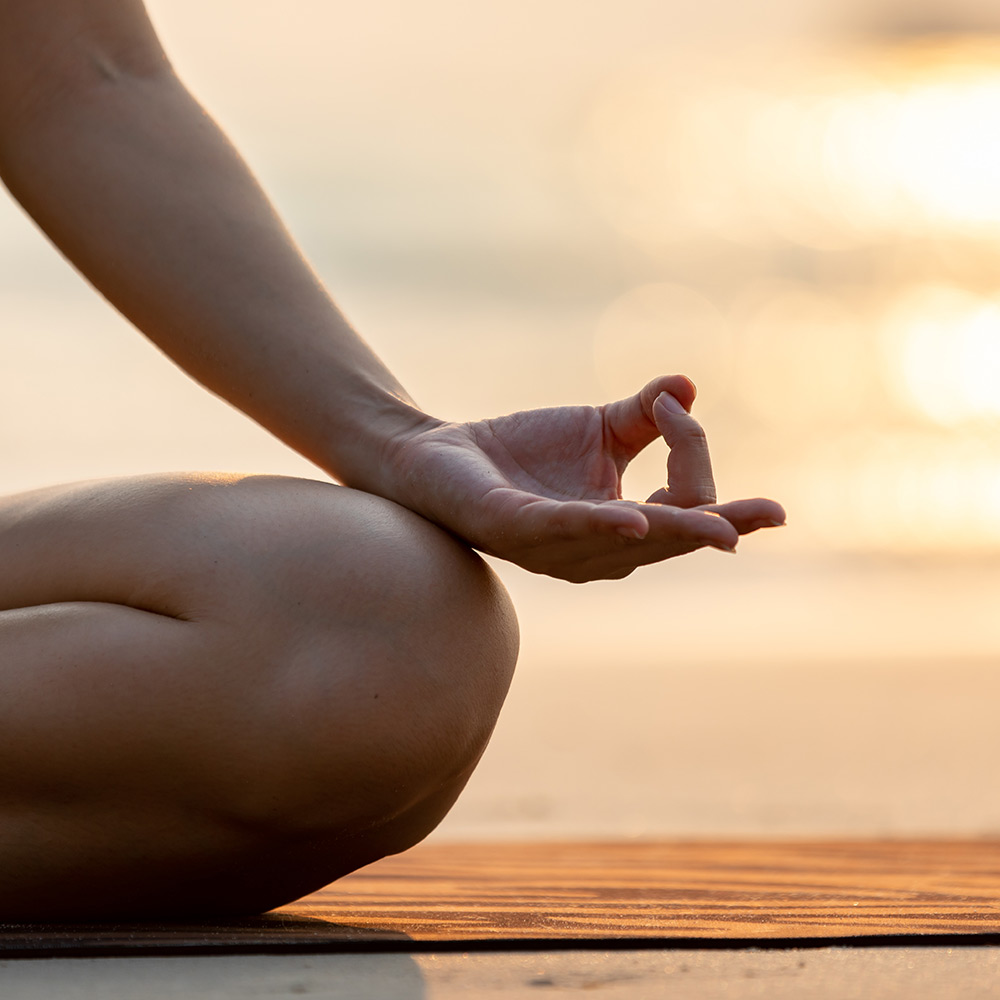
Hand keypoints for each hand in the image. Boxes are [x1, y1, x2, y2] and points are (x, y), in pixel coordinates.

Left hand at [384, 375, 785, 581]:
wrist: (440, 455)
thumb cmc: (520, 451)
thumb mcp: (595, 428)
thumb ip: (644, 415)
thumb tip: (689, 385)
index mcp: (624, 528)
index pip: (685, 501)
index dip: (692, 450)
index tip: (674, 404)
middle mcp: (600, 548)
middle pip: (672, 536)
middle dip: (722, 522)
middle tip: (774, 513)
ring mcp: (559, 545)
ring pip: (632, 541)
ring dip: (676, 530)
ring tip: (722, 530)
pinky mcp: (517, 528)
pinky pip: (567, 529)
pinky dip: (603, 524)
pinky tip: (635, 518)